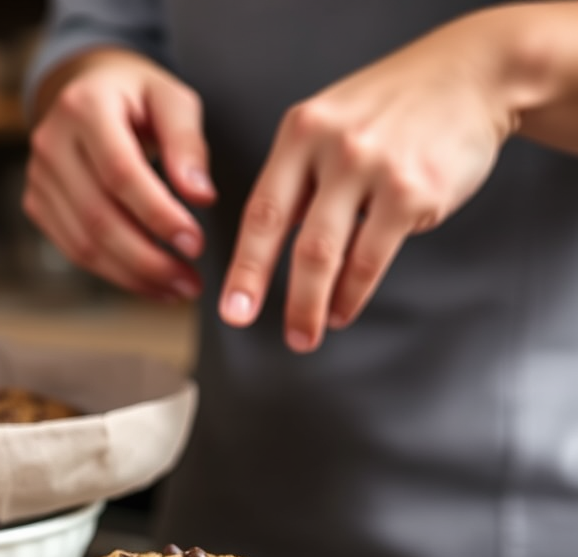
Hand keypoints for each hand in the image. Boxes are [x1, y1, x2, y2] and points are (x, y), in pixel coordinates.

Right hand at [23, 49, 216, 300]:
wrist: (86, 90)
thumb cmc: (137, 96)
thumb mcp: (172, 100)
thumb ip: (188, 144)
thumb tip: (201, 197)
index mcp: (84, 107)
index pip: (120, 173)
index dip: (157, 215)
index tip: (195, 244)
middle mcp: (51, 143)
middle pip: (98, 218)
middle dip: (148, 259)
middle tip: (191, 283)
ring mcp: (38, 178)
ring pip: (84, 245)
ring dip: (134, 275)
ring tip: (177, 287)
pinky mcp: (37, 204)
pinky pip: (75, 251)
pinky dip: (115, 273)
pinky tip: (150, 282)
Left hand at [219, 11, 517, 351]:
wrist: (471, 74)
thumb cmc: (392, 107)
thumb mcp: (329, 123)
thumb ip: (298, 177)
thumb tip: (265, 245)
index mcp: (300, 133)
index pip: (261, 211)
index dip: (244, 268)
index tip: (233, 308)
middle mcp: (333, 147)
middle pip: (294, 241)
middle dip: (282, 299)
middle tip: (275, 335)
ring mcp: (374, 169)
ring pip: (330, 257)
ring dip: (315, 306)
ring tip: (309, 331)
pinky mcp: (411, 191)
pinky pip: (371, 259)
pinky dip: (353, 294)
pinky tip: (343, 308)